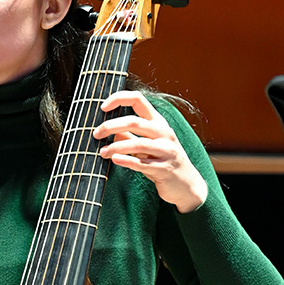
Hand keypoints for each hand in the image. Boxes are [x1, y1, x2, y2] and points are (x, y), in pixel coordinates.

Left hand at [93, 90, 206, 212]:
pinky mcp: (165, 169)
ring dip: (116, 147)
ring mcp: (167, 151)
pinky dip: (127, 161)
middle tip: (96, 134)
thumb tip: (112, 132)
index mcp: (159, 123)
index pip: (138, 100)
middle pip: (134, 122)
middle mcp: (164, 133)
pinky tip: (115, 160)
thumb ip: (131, 137)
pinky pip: (142, 163)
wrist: (187, 186)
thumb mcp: (147, 147)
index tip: (102, 107)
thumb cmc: (164, 162)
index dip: (119, 99)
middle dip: (111, 126)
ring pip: (138, 143)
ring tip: (102, 152)